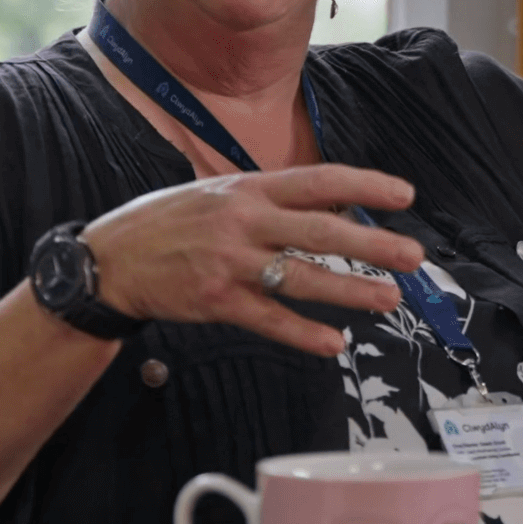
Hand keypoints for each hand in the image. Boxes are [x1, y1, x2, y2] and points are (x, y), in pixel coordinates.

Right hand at [82, 163, 423, 357]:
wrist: (110, 261)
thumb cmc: (167, 224)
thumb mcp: (216, 194)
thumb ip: (268, 202)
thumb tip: (329, 212)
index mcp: (247, 189)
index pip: (318, 181)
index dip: (364, 186)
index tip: (404, 195)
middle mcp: (243, 221)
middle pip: (321, 230)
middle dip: (373, 244)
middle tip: (413, 255)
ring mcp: (230, 262)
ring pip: (302, 277)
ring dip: (350, 291)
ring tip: (387, 299)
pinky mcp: (218, 300)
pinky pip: (271, 319)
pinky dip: (304, 333)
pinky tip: (332, 342)